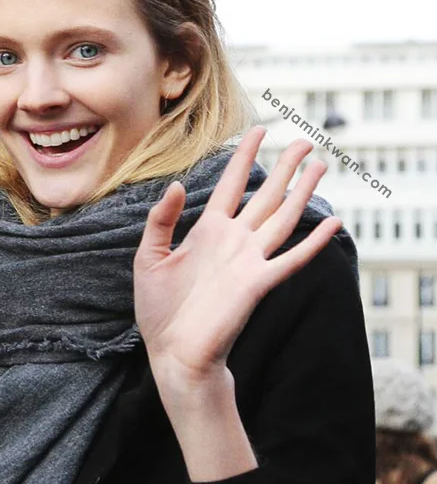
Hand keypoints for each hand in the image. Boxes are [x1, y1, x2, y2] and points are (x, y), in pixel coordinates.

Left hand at [133, 125, 340, 385]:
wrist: (173, 353)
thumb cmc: (159, 311)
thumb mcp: (149, 257)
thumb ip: (161, 219)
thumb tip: (176, 184)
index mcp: (207, 231)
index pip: (232, 184)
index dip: (243, 156)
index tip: (257, 130)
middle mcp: (233, 241)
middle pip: (266, 195)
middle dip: (284, 167)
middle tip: (304, 141)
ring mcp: (249, 261)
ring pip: (283, 218)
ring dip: (303, 192)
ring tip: (321, 165)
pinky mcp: (258, 284)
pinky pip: (291, 259)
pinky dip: (314, 242)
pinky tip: (334, 223)